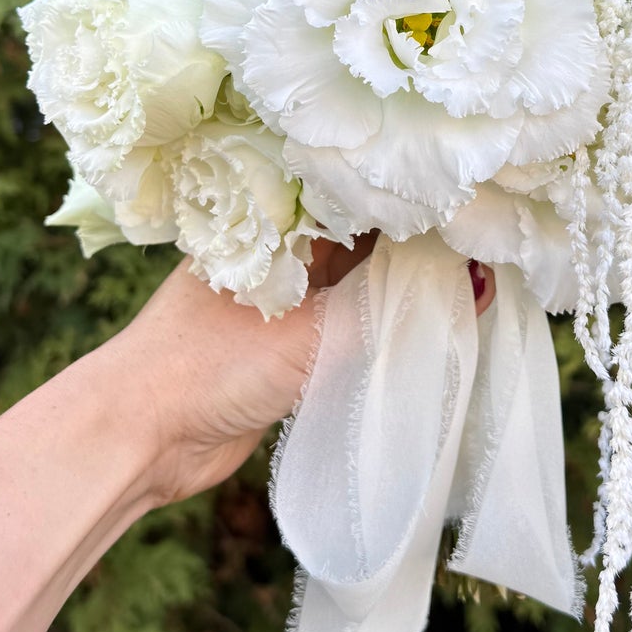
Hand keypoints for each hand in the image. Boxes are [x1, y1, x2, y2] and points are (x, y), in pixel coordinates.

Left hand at [103, 236, 495, 508]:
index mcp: (274, 223)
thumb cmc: (211, 363)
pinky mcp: (284, 351)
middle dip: (419, 246)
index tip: (477, 204)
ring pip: (359, 287)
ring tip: (476, 283)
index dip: (416, 200)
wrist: (141, 434)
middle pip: (364, 240)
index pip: (358, 196)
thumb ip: (391, 311)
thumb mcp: (312, 333)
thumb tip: (475, 284)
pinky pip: (348, 330)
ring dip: (404, 292)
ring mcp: (281, 303)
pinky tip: (430, 329)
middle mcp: (280, 255)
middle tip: (490, 244)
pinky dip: (384, 330)